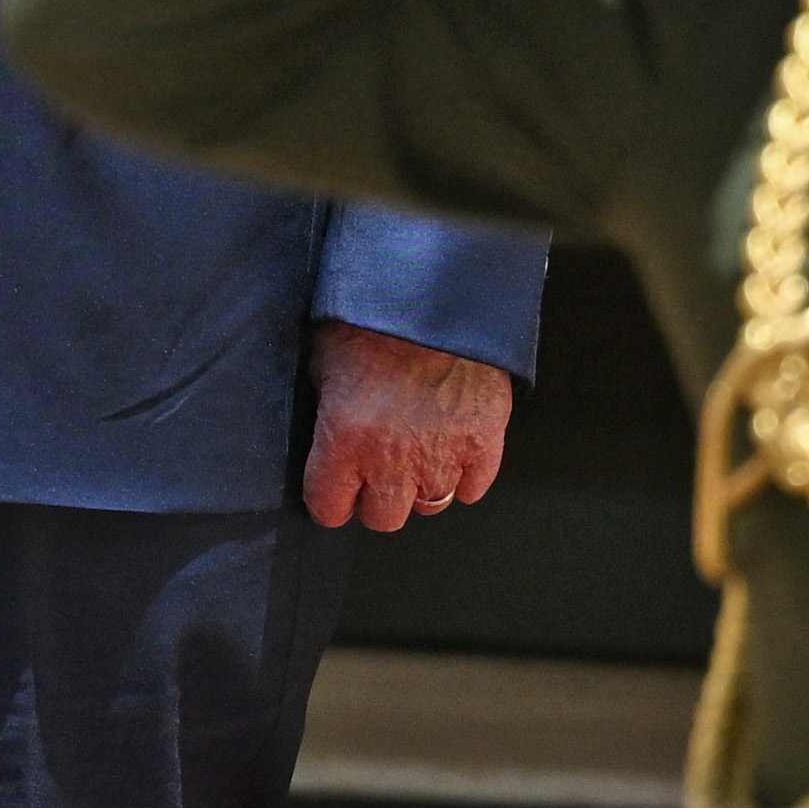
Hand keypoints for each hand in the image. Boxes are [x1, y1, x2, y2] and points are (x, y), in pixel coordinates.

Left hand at [303, 321, 511, 533]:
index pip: (329, 508)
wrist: (436, 290)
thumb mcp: (325, 360)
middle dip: (378, 497)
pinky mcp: (484, 441)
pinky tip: (455, 450)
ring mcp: (442, 453)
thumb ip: (326, 407)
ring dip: (423, 484)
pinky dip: (466, 474)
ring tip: (421, 454)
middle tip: (381, 468)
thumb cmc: (374, 317)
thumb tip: (326, 429)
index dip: (332, 497)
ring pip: (431, 505)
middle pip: (383, 517)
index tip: (338, 486)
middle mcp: (391, 458)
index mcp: (344, 439)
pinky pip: (475, 487)